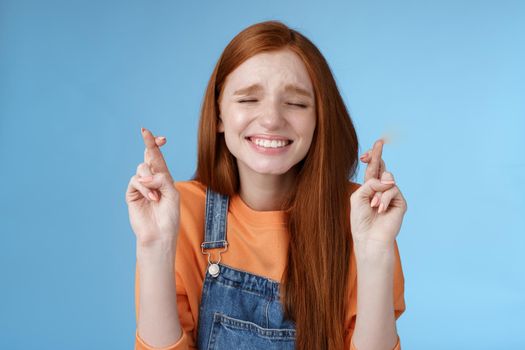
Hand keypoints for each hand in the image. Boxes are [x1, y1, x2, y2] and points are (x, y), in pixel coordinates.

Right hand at [125, 127, 179, 246]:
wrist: (160, 233)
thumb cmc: (169, 215)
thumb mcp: (171, 193)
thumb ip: (161, 179)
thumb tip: (144, 175)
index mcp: (163, 177)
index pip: (159, 157)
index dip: (157, 145)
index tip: (160, 137)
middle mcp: (152, 179)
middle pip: (148, 156)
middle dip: (149, 143)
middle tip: (145, 131)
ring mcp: (141, 186)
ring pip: (141, 168)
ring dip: (150, 180)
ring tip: (156, 196)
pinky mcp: (132, 194)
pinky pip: (135, 181)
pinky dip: (144, 188)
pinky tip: (151, 198)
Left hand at [350, 139, 407, 245]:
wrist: (369, 237)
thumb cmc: (360, 219)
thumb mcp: (358, 196)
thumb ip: (371, 183)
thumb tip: (390, 180)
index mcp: (370, 188)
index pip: (373, 168)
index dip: (373, 157)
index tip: (370, 148)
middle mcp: (382, 190)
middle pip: (383, 167)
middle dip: (378, 155)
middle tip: (379, 143)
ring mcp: (392, 195)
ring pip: (388, 179)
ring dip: (378, 191)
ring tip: (373, 205)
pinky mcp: (400, 202)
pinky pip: (393, 190)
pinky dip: (384, 199)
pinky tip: (380, 209)